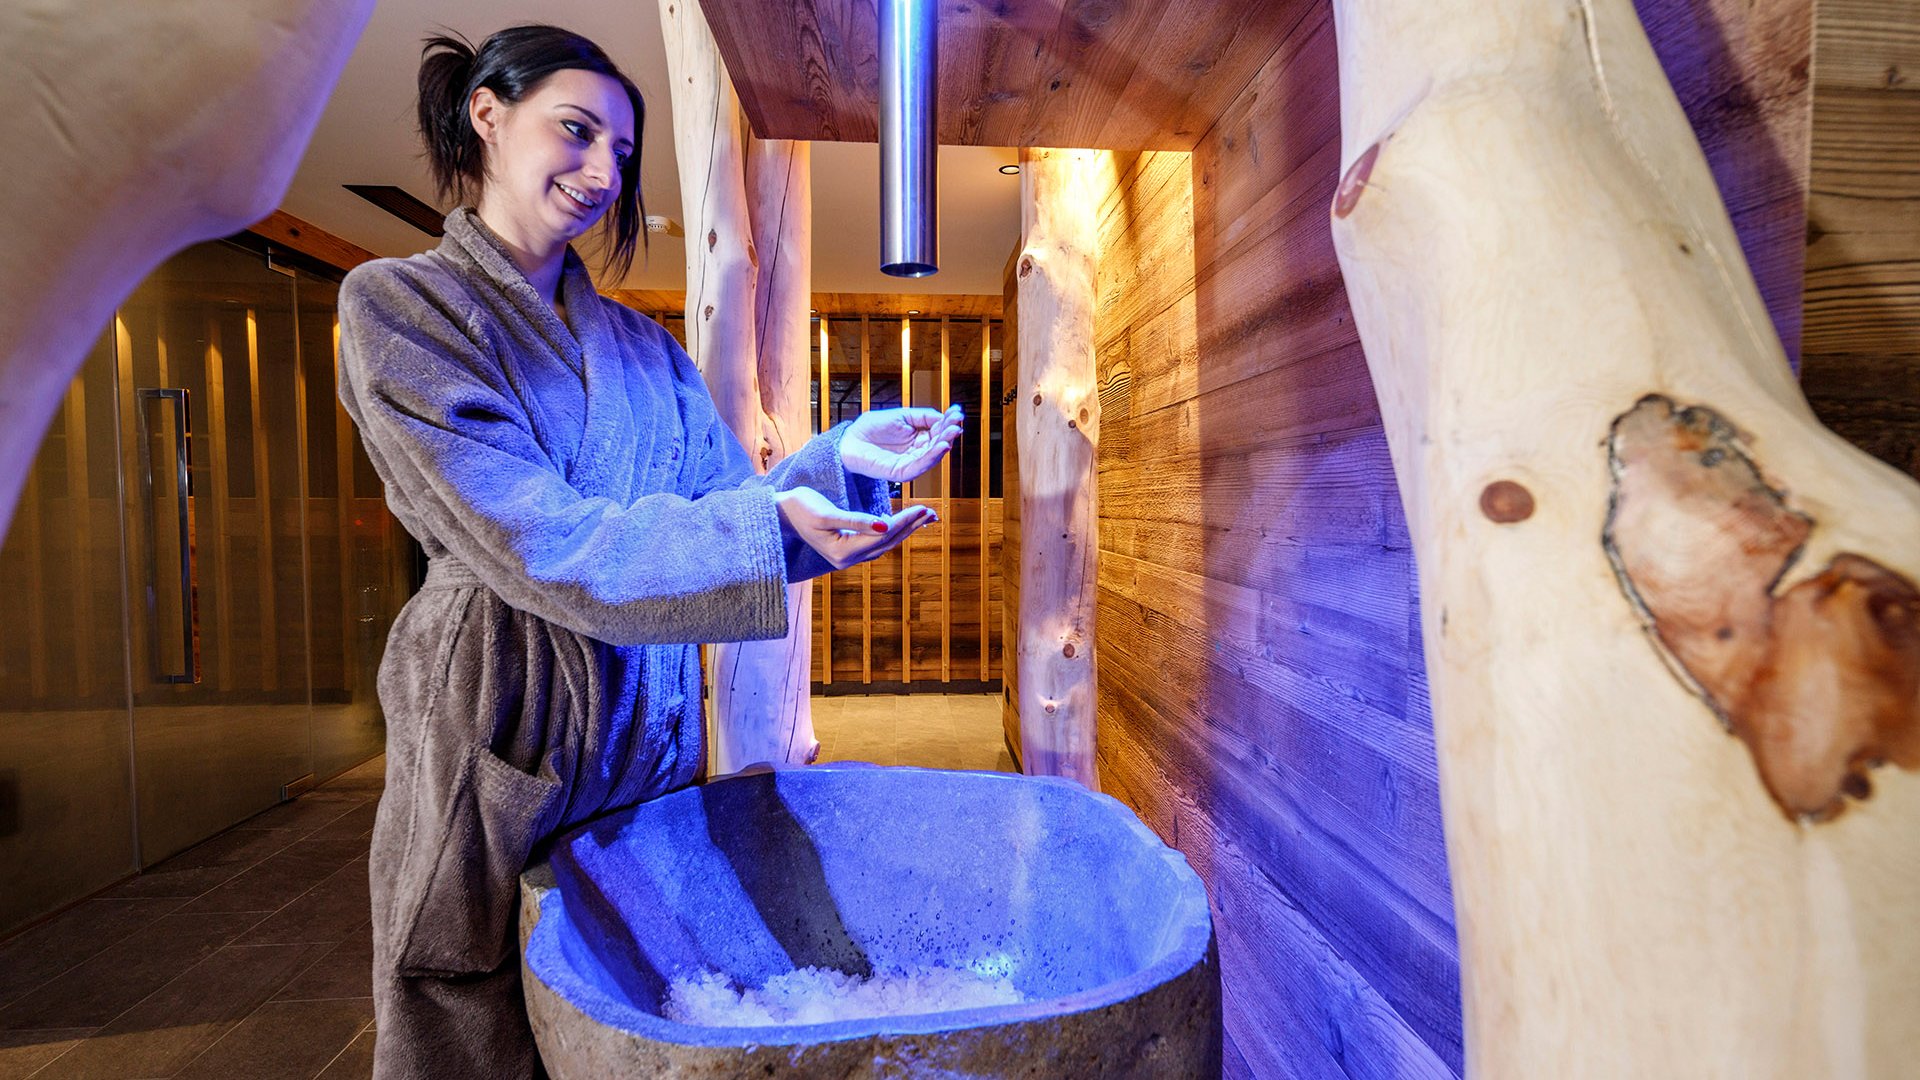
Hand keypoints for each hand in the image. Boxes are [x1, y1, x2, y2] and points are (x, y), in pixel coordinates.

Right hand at [774, 487, 937, 570]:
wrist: (779, 515)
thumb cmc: (800, 508)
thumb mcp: (827, 513)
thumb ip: (856, 520)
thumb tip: (885, 524)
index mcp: (843, 551)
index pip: (883, 535)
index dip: (905, 521)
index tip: (923, 508)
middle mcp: (847, 559)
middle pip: (887, 542)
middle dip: (911, 527)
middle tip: (932, 513)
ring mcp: (847, 556)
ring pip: (884, 544)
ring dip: (905, 530)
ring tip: (925, 518)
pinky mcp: (846, 548)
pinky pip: (876, 542)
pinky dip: (892, 532)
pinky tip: (901, 523)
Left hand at [841, 405, 963, 481]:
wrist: (850, 440)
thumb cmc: (872, 428)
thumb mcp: (902, 416)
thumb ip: (923, 416)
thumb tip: (943, 417)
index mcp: (918, 437)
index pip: (938, 430)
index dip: (949, 421)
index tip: (958, 412)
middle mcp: (917, 451)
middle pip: (939, 443)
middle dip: (950, 432)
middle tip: (957, 423)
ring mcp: (911, 462)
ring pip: (933, 456)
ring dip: (945, 444)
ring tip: (953, 432)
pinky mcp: (902, 472)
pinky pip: (921, 466)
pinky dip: (933, 457)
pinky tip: (942, 446)